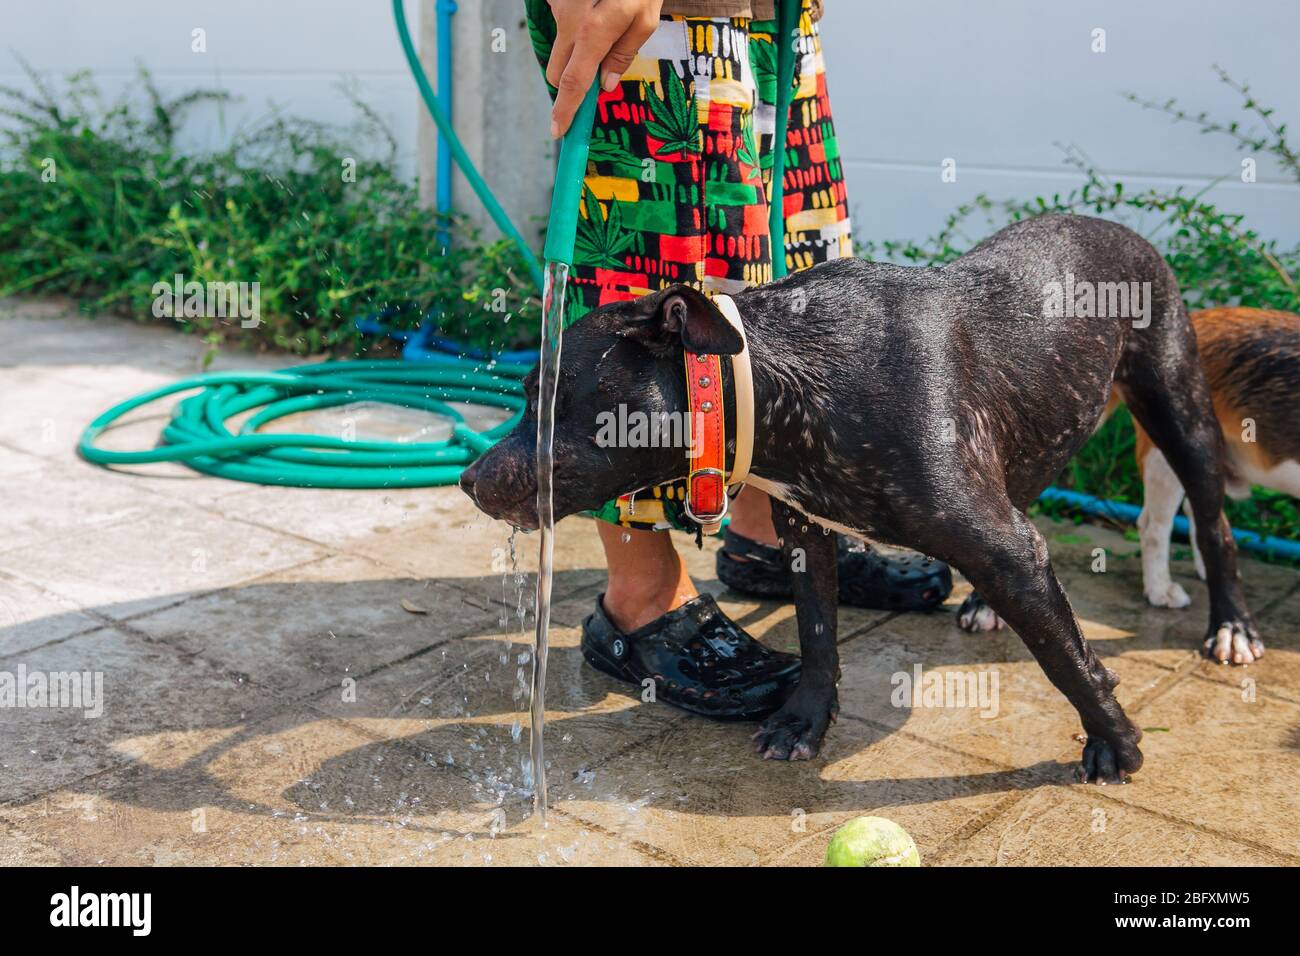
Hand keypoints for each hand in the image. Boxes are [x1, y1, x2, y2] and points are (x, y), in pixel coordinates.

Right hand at [546, 0, 662, 137]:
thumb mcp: (645, 17)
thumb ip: (623, 54)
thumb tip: (604, 85)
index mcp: (593, 31)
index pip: (574, 82)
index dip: (565, 110)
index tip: (558, 132)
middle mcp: (568, 20)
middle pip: (557, 70)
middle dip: (573, 78)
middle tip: (598, 66)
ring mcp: (556, 5)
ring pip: (558, 43)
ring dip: (575, 43)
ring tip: (602, 17)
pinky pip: (558, 18)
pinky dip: (573, 19)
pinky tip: (592, 3)